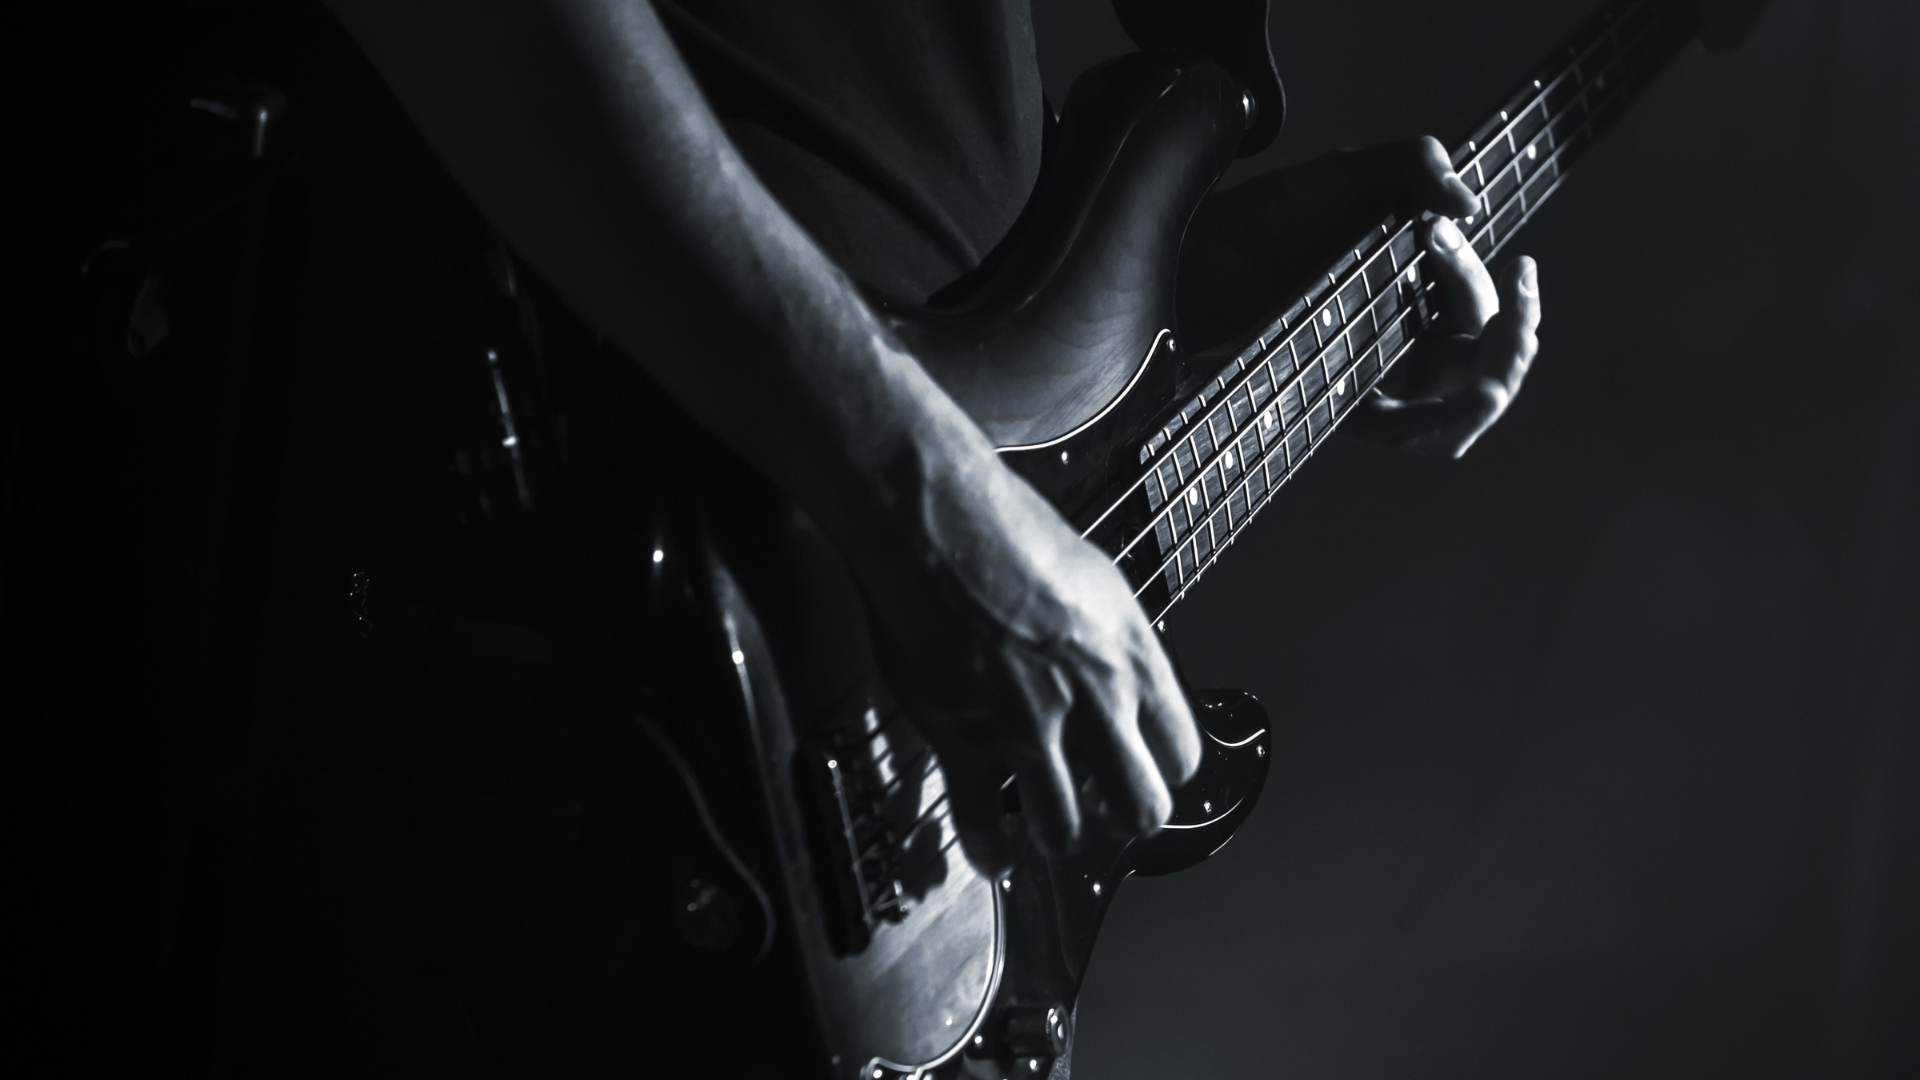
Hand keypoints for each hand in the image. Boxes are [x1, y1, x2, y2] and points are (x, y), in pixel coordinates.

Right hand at [853, 440, 1202, 876]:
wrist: (934, 517)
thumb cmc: (1002, 527)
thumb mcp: (1092, 578)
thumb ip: (1111, 640)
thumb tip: (1116, 670)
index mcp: (1131, 653)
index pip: (1181, 749)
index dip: (1162, 769)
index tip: (1145, 772)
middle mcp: (1093, 698)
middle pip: (1142, 806)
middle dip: (1124, 818)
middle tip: (1104, 813)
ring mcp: (1029, 726)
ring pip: (1066, 830)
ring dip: (1057, 837)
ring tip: (1046, 832)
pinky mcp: (966, 738)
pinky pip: (983, 824)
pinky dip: (989, 849)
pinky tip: (991, 852)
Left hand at [1179, 136, 1541, 456]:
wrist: (1195, 254)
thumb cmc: (1269, 218)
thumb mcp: (1349, 174)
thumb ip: (1415, 166)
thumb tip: (1467, 204)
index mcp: (1419, 294)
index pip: (1482, 313)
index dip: (1490, 286)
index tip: (1478, 249)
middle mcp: (1401, 343)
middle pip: (1488, 372)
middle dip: (1513, 344)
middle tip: (1512, 316)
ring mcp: (1370, 379)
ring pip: (1456, 421)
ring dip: (1486, 396)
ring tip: (1491, 384)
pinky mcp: (1335, 405)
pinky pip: (1402, 436)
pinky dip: (1434, 426)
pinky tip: (1453, 401)